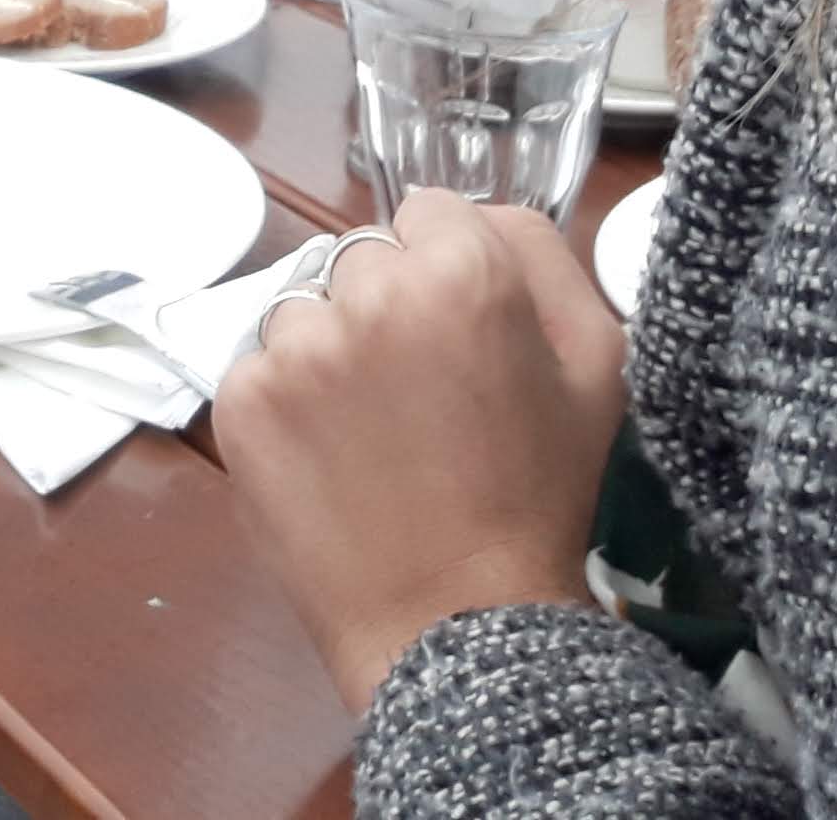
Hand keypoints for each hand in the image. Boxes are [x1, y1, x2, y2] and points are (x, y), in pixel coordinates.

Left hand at [210, 189, 625, 707]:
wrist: (459, 625)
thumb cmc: (542, 496)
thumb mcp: (596, 366)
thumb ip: (541, 255)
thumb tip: (477, 213)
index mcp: (461, 273)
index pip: (428, 211)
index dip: (447, 267)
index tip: (459, 329)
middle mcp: (367, 293)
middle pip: (363, 258)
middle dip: (388, 305)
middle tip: (421, 392)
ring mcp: (294, 348)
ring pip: (307, 309)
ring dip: (332, 351)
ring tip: (375, 432)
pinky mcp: (240, 401)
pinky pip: (260, 367)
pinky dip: (287, 403)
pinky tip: (330, 456)